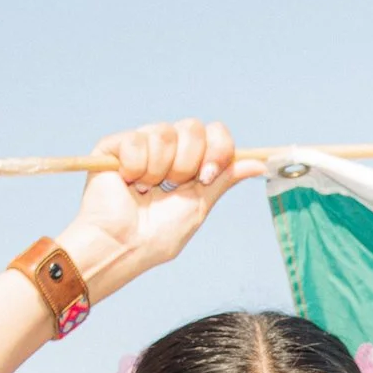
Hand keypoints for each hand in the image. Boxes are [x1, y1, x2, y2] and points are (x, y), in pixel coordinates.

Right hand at [59, 117, 264, 300]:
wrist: (124, 245)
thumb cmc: (159, 235)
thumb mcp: (199, 205)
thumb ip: (225, 179)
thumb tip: (259, 164)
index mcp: (189, 161)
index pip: (214, 132)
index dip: (217, 149)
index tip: (207, 176)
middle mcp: (166, 148)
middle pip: (193, 127)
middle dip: (188, 162)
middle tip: (172, 186)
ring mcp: (140, 144)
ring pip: (164, 132)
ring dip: (159, 169)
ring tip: (145, 190)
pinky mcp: (113, 145)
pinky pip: (136, 139)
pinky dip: (135, 167)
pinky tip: (127, 182)